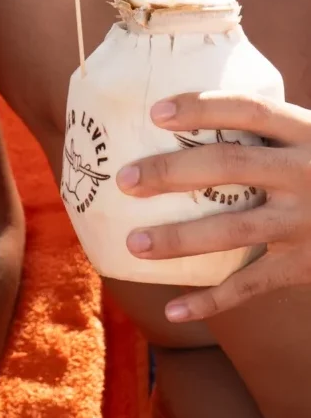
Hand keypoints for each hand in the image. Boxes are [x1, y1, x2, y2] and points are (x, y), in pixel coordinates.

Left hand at [116, 92, 310, 322]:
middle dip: (172, 171)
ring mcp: (305, 222)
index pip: (248, 109)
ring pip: (232, 230)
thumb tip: (190, 111)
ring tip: (134, 244)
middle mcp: (306, 173)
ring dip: (178, 240)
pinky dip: (211, 301)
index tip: (155, 112)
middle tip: (125, 179)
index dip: (202, 108)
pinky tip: (173, 309)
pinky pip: (250, 285)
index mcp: (306, 132)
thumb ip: (269, 130)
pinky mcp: (304, 265)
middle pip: (229, 164)